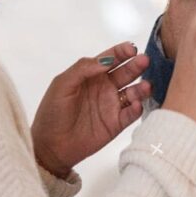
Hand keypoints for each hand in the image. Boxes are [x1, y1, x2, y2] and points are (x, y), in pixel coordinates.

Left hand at [31, 42, 150, 178]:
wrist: (50, 147)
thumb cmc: (52, 113)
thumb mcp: (62, 84)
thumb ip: (82, 68)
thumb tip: (106, 59)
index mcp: (92, 76)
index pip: (111, 59)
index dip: (122, 52)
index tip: (132, 49)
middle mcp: (106, 87)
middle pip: (127, 73)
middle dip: (136, 66)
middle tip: (144, 61)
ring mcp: (113, 105)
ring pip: (134, 92)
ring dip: (141, 87)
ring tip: (146, 86)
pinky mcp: (117, 123)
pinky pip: (132, 113)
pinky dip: (137, 108)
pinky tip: (136, 105)